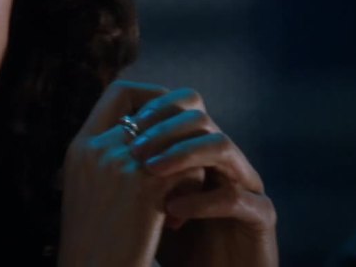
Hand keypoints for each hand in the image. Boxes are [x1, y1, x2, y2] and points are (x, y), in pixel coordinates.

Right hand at [57, 81, 204, 266]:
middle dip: (181, 133)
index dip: (151, 98)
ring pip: (179, 140)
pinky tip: (177, 220)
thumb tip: (147, 136)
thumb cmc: (91, 245)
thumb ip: (106, 161)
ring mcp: (120, 165)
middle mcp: (98, 148)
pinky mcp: (145, 188)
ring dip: (189, 164)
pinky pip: (189, 170)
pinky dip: (191, 191)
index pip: (119, 92)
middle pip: (158, 111)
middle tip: (190, 157)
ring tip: (182, 193)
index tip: (167, 121)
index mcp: (79, 147)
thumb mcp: (86, 192)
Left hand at [127, 86, 277, 266]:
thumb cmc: (172, 247)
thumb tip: (94, 138)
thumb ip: (131, 172)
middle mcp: (225, 162)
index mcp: (200, 152)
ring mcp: (247, 185)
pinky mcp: (261, 217)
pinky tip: (172, 212)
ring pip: (222, 147)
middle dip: (163, 128)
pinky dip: (201, 201)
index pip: (181, 108)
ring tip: (149, 171)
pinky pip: (236, 197)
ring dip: (182, 154)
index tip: (123, 123)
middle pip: (199, 119)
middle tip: (133, 148)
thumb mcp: (145, 204)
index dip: (153, 108)